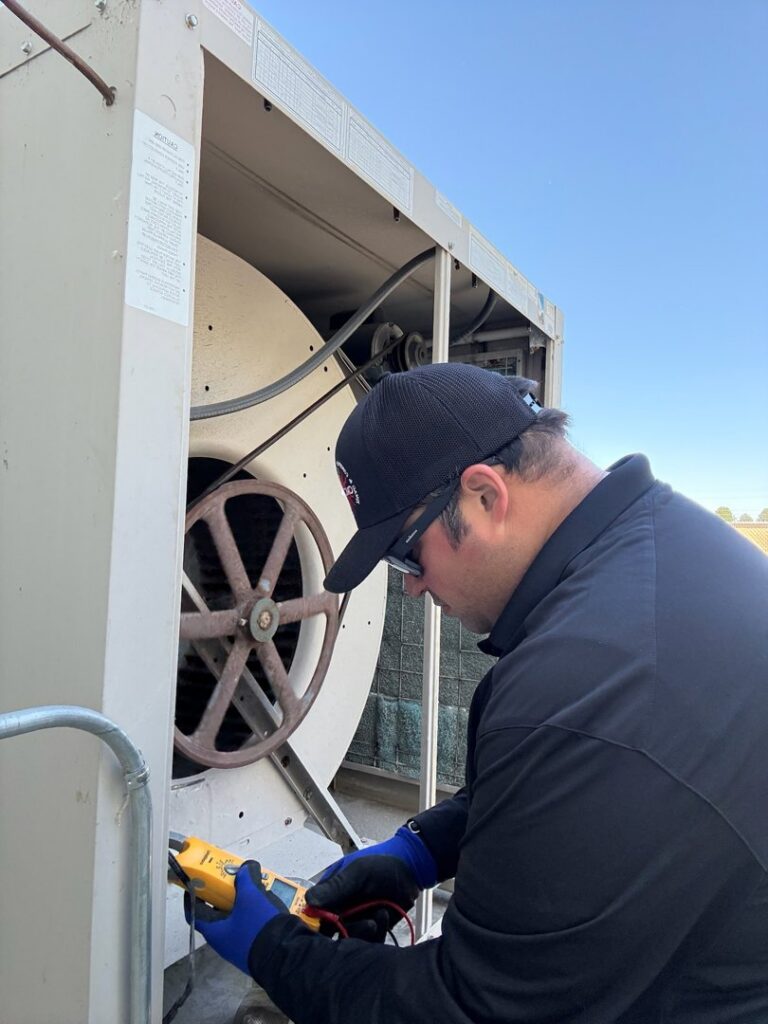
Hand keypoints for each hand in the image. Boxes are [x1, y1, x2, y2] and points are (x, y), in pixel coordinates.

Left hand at [185, 861, 286, 974]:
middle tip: (230, 880)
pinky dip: (252, 913)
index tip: (196, 882)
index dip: (193, 896)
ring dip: (240, 903)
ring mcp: (239, 946)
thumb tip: (245, 867)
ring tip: (252, 888)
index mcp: (214, 931)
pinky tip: (264, 903)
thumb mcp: (251, 896)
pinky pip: (248, 926)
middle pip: (216, 914)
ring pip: (234, 919)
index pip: (194, 913)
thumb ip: (246, 878)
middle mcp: (223, 941)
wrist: (283, 955)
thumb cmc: (257, 926)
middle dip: (222, 895)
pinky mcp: (254, 948)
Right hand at [305, 826, 436, 941]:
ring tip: (377, 916)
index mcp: (330, 891)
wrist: (412, 869)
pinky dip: (376, 932)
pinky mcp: (371, 929)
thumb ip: (336, 887)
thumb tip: (309, 901)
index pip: (314, 913)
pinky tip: (383, 916)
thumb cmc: (382, 863)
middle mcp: (340, 908)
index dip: (316, 924)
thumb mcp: (358, 872)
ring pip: (349, 939)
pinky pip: (367, 942)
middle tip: (364, 923)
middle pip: (331, 932)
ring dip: (363, 931)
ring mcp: (355, 920)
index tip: (328, 929)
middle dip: (346, 930)